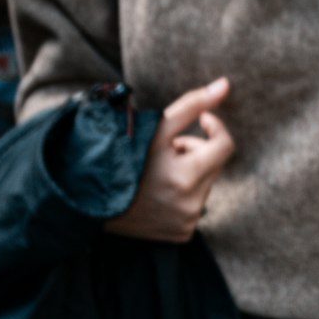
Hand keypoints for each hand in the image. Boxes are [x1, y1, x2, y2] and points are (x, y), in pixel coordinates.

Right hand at [105, 80, 233, 242]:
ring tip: (158, 171)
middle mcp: (191, 205)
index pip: (225, 145)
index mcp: (186, 177)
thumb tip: (226, 84)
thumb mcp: (155, 128)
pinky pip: (194, 205)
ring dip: (189, 171)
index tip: (201, 119)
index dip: (214, 127)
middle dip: (196, 150)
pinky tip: (159, 192)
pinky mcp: (182, 234)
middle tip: (168, 148)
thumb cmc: (123, 156)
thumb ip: (192, 105)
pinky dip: (183, 194)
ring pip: (204, 184)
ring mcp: (187, 222)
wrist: (92, 199)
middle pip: (214, 164)